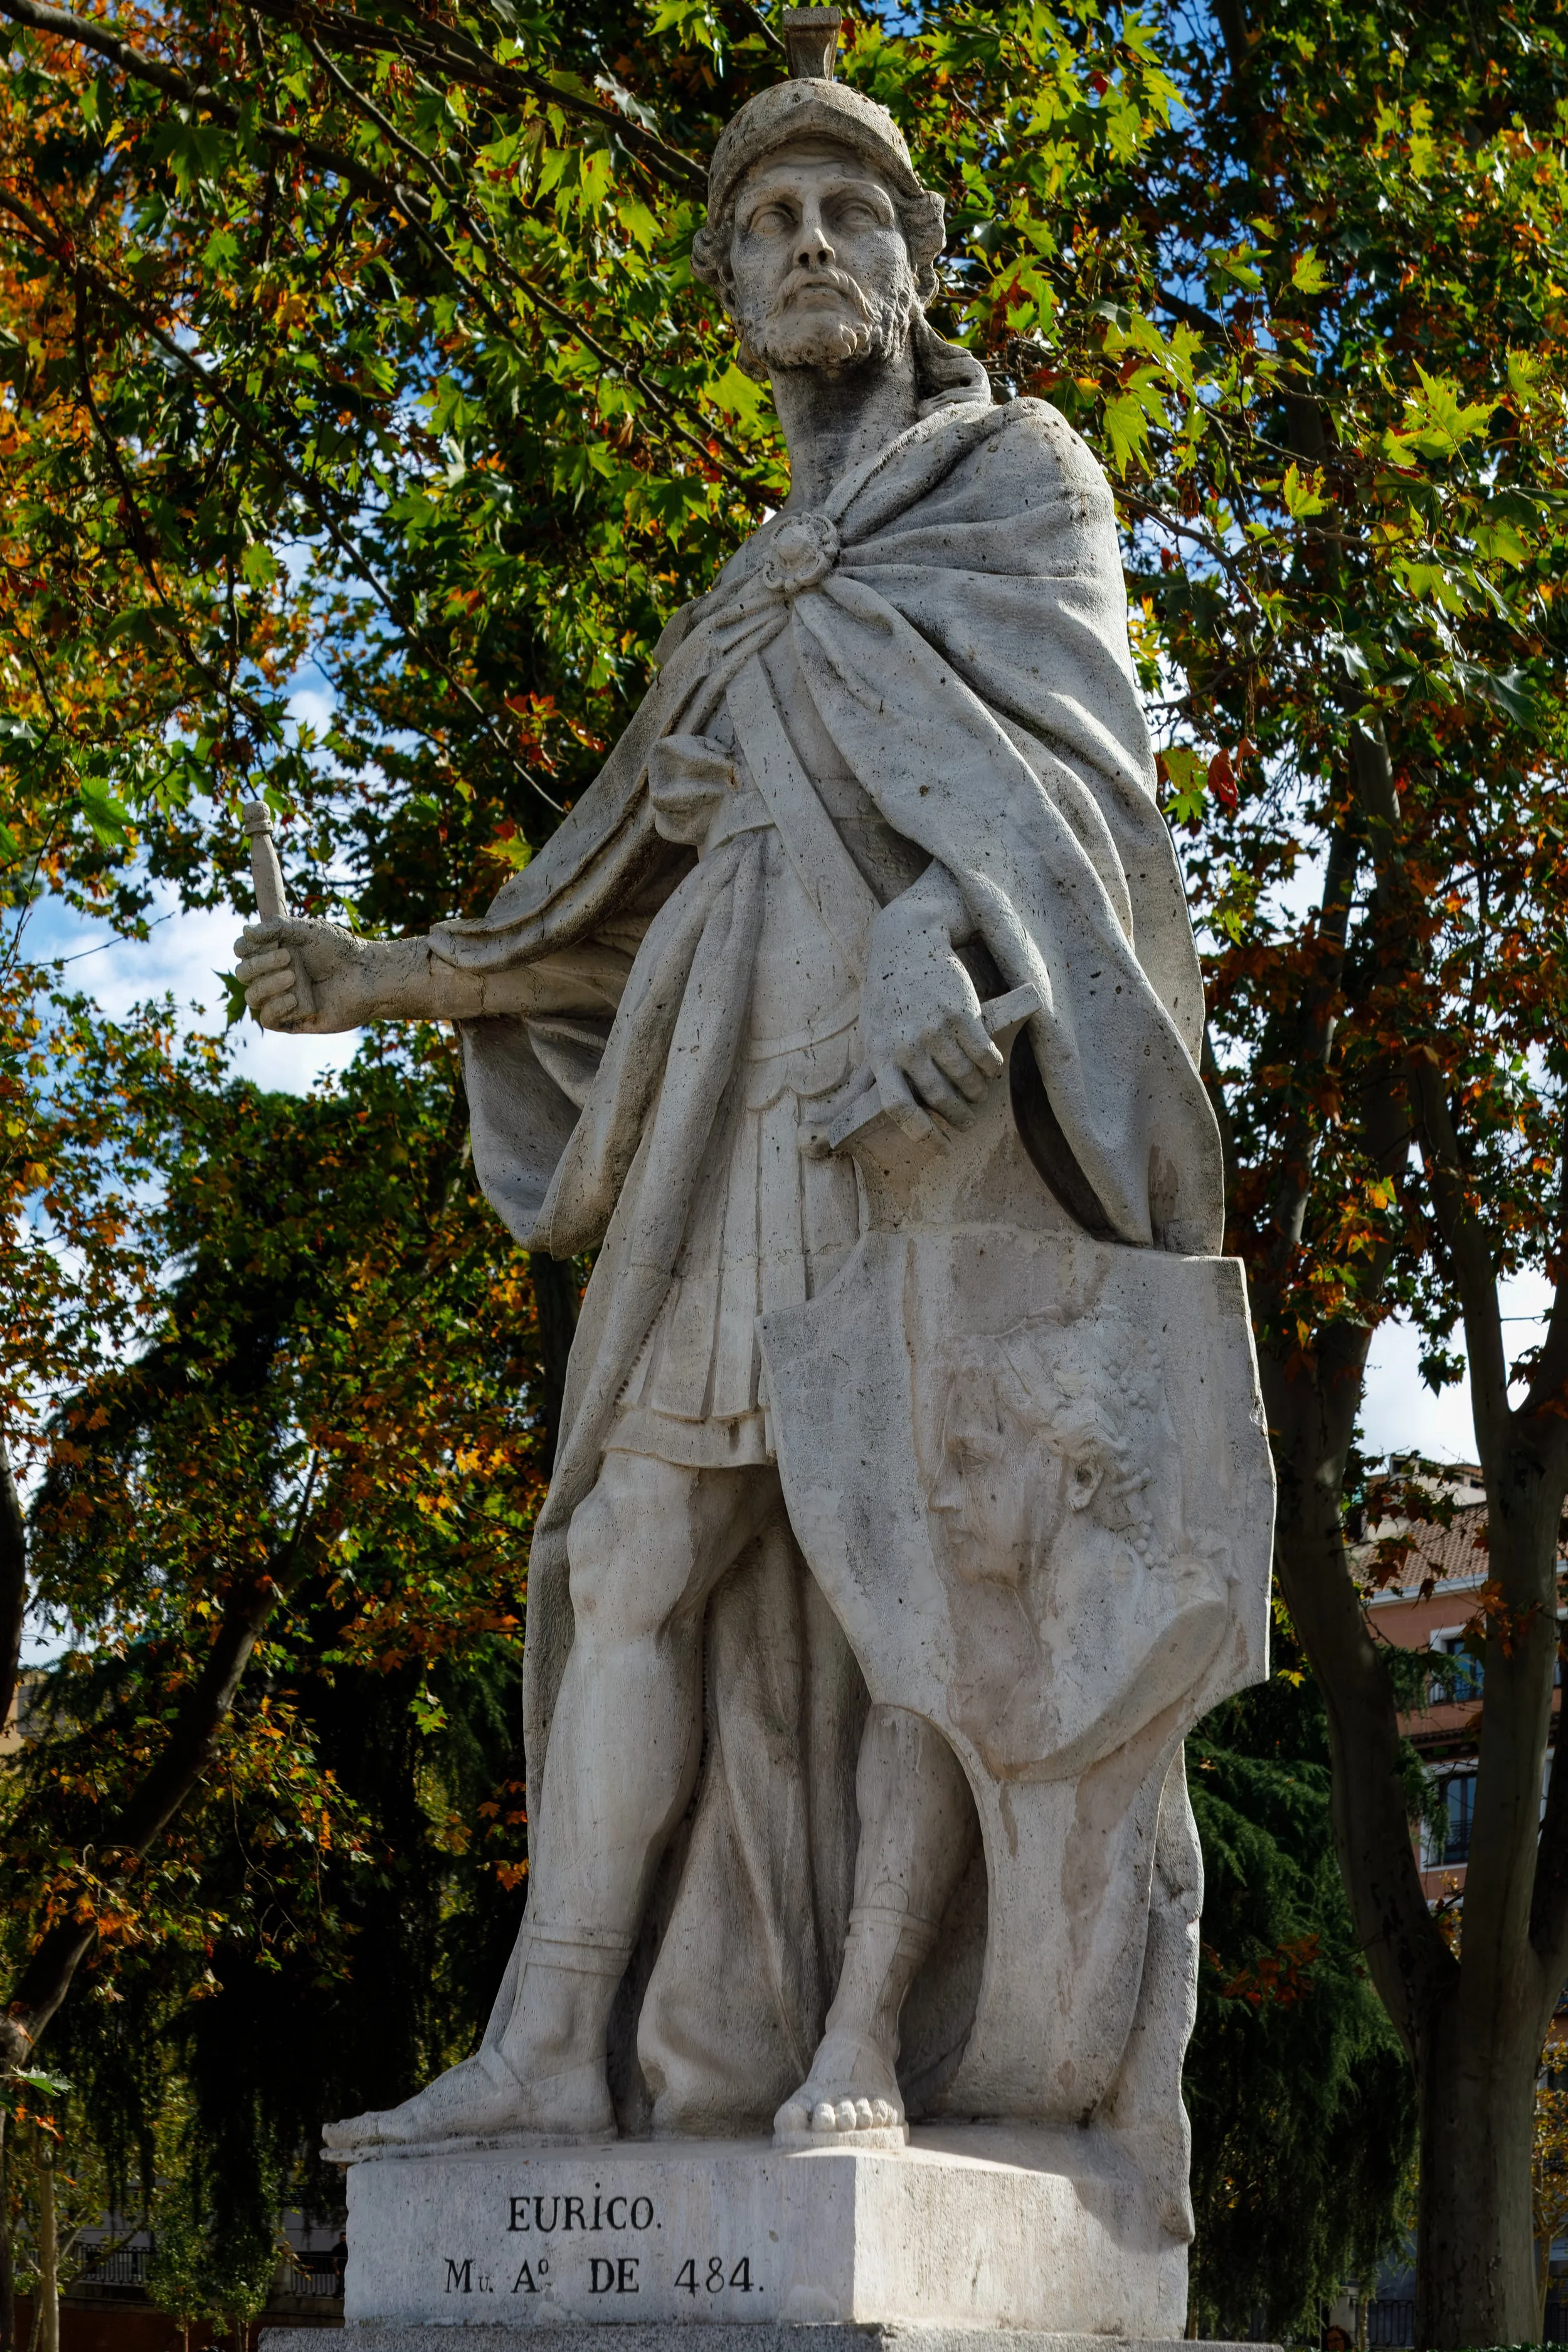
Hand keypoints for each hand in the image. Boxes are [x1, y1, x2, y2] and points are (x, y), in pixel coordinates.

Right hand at [234, 918, 367, 1033]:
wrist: (368, 976)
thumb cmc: (341, 950)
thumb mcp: (308, 931)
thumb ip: (277, 928)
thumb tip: (245, 932)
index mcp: (274, 953)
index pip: (243, 952)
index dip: (245, 948)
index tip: (260, 940)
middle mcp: (275, 976)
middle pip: (243, 974)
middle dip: (259, 965)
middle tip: (288, 956)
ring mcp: (282, 999)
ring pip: (252, 997)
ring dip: (268, 985)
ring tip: (294, 976)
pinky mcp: (294, 1021)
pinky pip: (268, 1019)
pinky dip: (275, 1007)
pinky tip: (293, 998)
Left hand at [858, 883, 1002, 1131]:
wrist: (907, 942)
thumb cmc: (888, 995)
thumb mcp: (870, 1033)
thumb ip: (863, 1077)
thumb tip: (833, 1121)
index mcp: (880, 1055)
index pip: (897, 1106)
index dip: (921, 1132)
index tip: (941, 1147)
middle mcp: (905, 1045)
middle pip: (937, 1096)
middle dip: (958, 1116)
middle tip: (968, 1122)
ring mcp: (933, 1028)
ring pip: (965, 1078)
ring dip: (978, 1093)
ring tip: (981, 1095)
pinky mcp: (959, 1012)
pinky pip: (983, 1053)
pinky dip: (991, 1066)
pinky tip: (992, 1068)